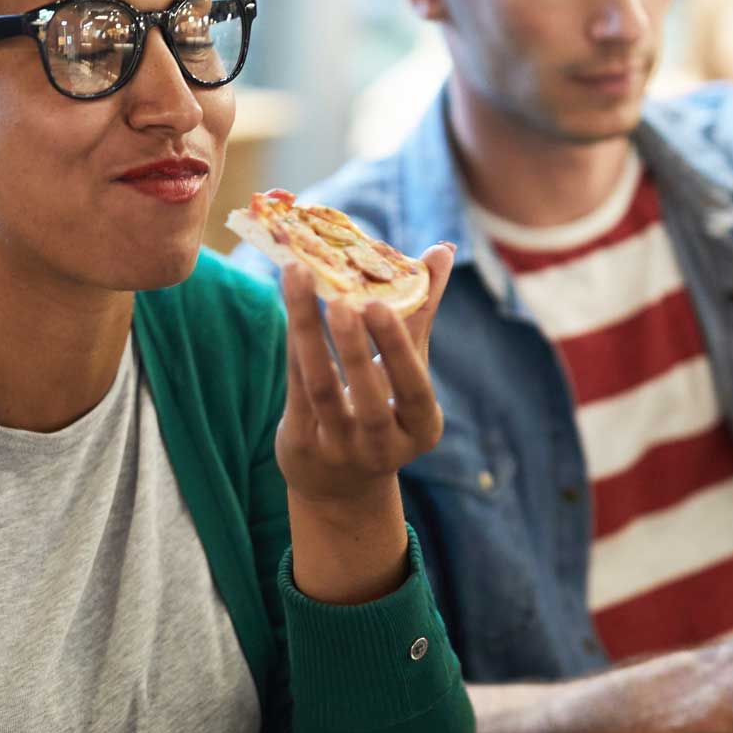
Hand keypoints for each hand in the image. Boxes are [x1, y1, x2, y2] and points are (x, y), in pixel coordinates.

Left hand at [274, 245, 453, 504]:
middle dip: (353, 346)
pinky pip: (296, 389)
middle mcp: (384, 446)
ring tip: (299, 282)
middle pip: (369, 396)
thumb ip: (421, 311)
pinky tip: (290, 306)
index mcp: (422, 428)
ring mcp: (340, 450)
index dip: (396, 347)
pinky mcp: (303, 446)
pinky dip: (294, 345)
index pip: (413, 387)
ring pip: (323, 389)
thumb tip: (443, 249)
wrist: (340, 483)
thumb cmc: (384, 407)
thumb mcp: (407, 370)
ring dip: (309, 334)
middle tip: (340, 298)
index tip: (379, 304)